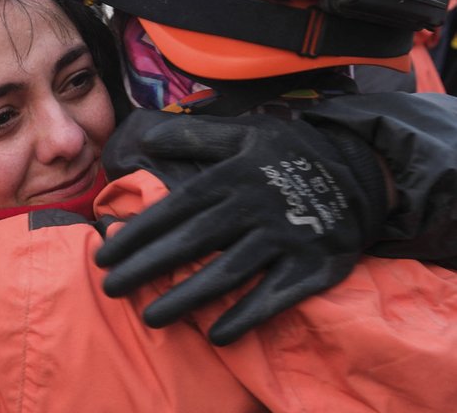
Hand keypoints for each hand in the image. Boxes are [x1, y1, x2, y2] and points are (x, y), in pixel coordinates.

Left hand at [95, 111, 387, 344]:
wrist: (362, 173)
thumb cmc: (290, 153)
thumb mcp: (245, 131)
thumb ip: (192, 136)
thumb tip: (142, 136)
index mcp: (232, 177)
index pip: (175, 209)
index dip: (138, 234)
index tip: (104, 256)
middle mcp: (253, 207)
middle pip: (191, 242)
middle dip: (146, 267)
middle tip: (109, 289)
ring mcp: (284, 238)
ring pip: (227, 273)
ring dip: (186, 298)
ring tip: (150, 318)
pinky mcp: (313, 266)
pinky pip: (275, 297)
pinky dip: (246, 316)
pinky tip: (216, 335)